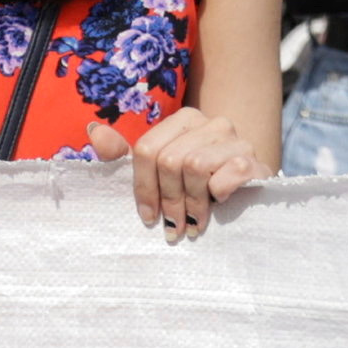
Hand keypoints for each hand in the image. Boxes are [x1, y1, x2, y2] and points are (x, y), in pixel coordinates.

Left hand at [92, 110, 262, 240]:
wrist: (248, 190)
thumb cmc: (196, 182)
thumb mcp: (159, 170)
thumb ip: (123, 154)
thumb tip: (93, 132)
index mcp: (183, 120)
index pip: (147, 150)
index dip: (143, 187)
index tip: (148, 216)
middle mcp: (209, 122)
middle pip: (169, 160)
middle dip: (168, 200)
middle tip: (172, 227)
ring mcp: (235, 138)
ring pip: (195, 165)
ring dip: (192, 203)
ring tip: (192, 223)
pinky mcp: (254, 159)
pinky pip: (230, 172)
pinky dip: (219, 192)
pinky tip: (219, 204)